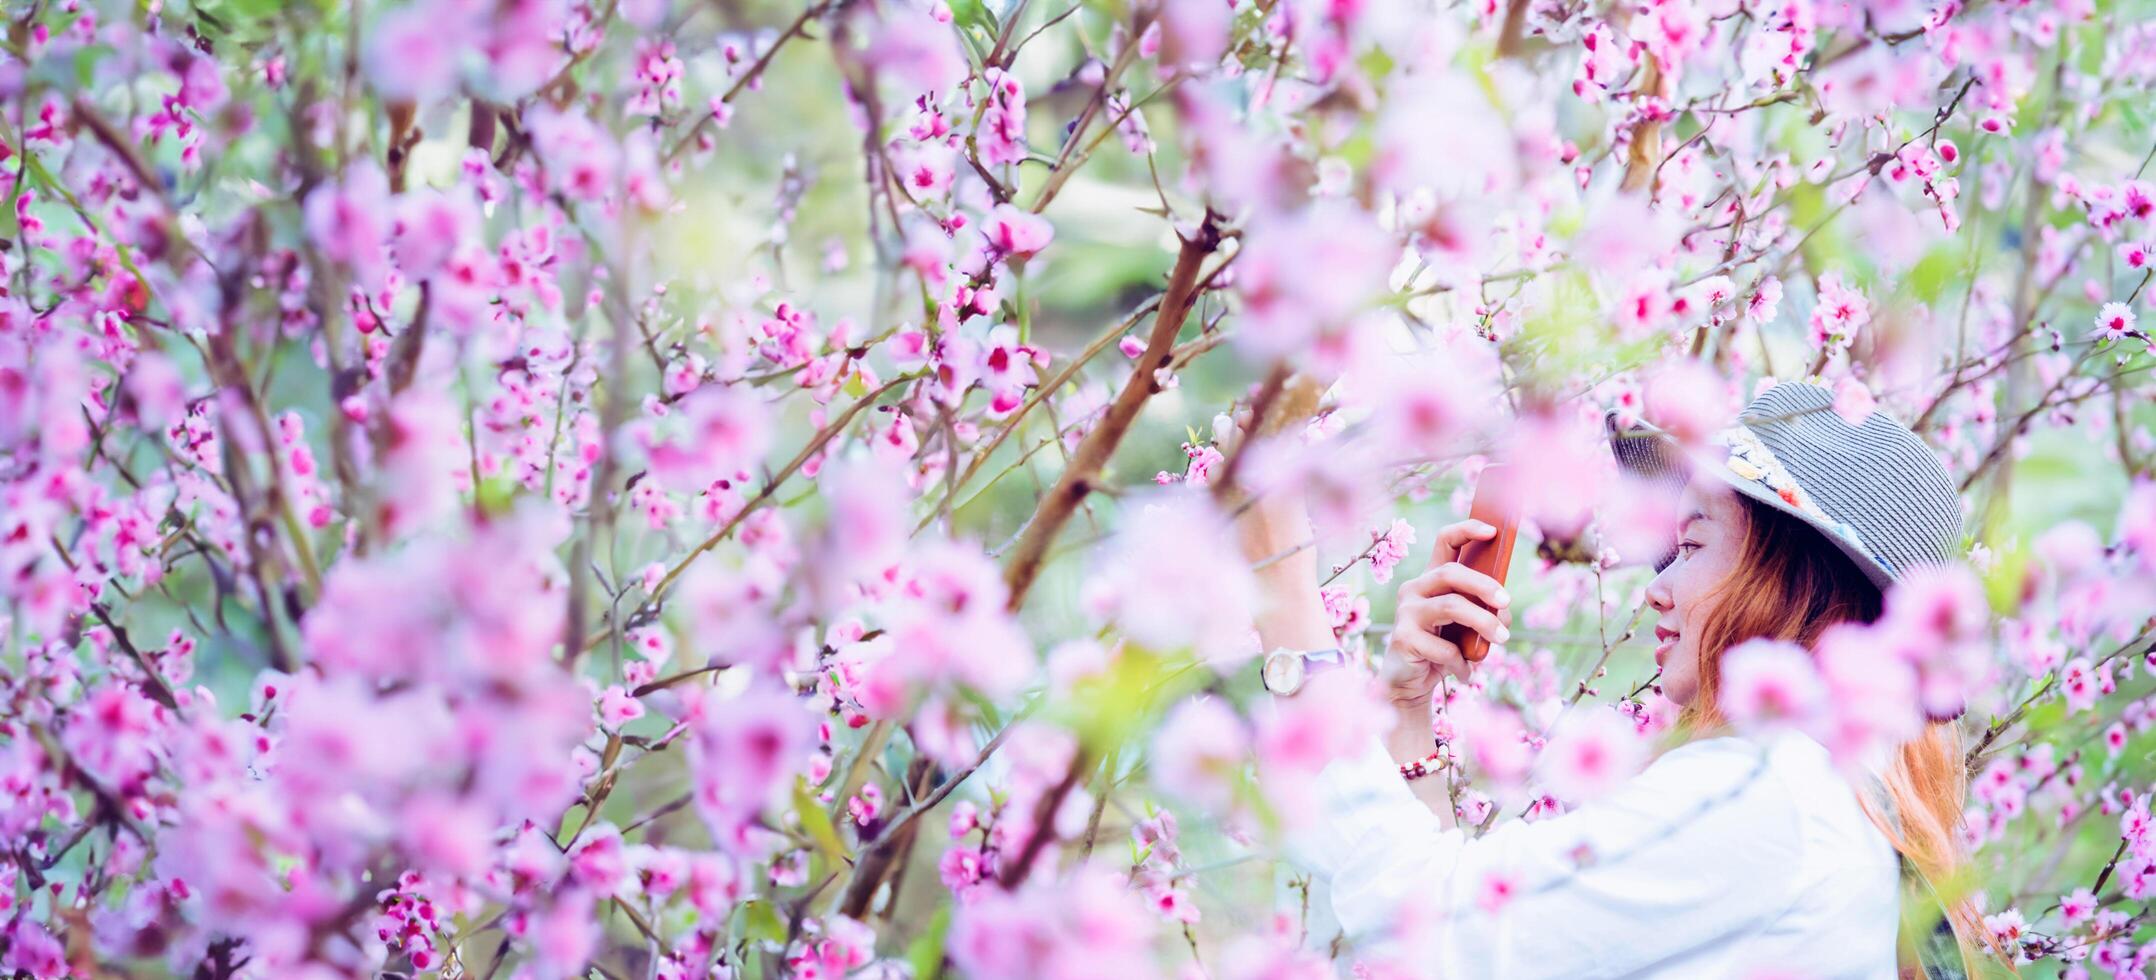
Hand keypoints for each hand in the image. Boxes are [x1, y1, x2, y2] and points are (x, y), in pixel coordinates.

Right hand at [1379, 519, 1513, 708]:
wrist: (1409, 684)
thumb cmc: (1441, 649)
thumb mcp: (1464, 626)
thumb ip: (1481, 611)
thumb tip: (1502, 609)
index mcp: (1430, 579)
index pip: (1445, 541)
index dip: (1468, 530)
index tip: (1493, 531)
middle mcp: (1414, 589)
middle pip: (1451, 572)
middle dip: (1485, 585)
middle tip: (1507, 602)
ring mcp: (1406, 612)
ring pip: (1452, 606)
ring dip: (1483, 622)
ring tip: (1502, 639)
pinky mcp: (1403, 638)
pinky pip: (1445, 646)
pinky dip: (1463, 661)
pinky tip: (1466, 672)